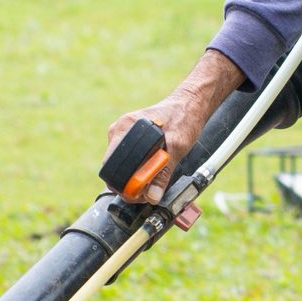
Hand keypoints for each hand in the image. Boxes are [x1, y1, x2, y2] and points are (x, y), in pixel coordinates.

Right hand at [106, 49, 244, 203]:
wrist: (190, 104)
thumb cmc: (183, 117)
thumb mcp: (177, 146)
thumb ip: (163, 172)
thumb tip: (152, 196)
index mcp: (124, 129)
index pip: (111, 167)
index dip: (124, 186)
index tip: (139, 195)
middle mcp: (119, 131)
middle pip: (115, 169)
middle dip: (130, 184)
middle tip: (150, 191)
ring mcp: (123, 135)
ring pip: (123, 167)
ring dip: (137, 178)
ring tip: (156, 178)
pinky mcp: (131, 140)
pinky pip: (130, 162)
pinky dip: (140, 170)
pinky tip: (155, 167)